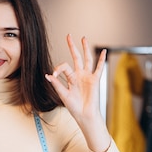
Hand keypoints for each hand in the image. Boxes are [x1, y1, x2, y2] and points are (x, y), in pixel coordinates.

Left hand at [45, 35, 109, 151]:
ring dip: (85, 48)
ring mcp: (88, 76)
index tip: (54, 75)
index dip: (58, 69)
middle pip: (76, 57)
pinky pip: (99, 68)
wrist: (84, 115)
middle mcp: (79, 75)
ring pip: (87, 59)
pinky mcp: (95, 80)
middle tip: (69, 36)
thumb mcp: (63, 94)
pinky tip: (103, 51)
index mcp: (71, 79)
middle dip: (72, 47)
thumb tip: (48, 75)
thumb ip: (57, 84)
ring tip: (83, 38)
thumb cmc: (74, 107)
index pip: (64, 67)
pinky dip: (101, 59)